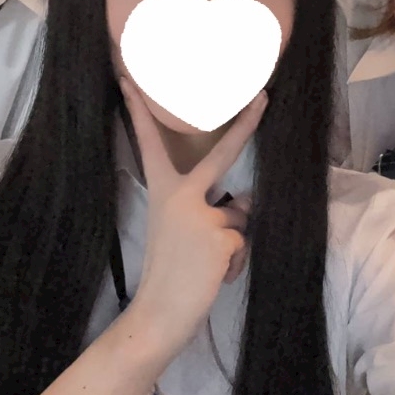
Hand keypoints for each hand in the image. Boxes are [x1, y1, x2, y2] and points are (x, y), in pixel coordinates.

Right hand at [119, 77, 266, 356]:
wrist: (158, 314)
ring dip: (233, 244)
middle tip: (265, 95)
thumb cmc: (169, 274)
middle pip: (223, 153)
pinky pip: (243, 243)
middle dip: (248, 122)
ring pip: (240, 218)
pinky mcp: (221, 235)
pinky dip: (235, 263)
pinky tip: (213, 277)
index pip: (149, 145)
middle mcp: (180, 195)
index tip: (129, 80)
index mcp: (163, 191)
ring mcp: (202, 213)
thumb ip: (212, 210)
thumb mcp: (184, 233)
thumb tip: (245, 203)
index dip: (139, 112)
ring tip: (206, 267)